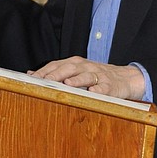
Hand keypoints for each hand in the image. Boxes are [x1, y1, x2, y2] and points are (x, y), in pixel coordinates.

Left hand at [31, 56, 145, 100]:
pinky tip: (91, 93)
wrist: (125, 78)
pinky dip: (97, 90)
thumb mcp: (75, 71)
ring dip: (76, 80)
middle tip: (44, 81)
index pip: (56, 65)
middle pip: (69, 68)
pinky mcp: (110, 86)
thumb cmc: (96, 76)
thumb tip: (31, 74)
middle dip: (56, 75)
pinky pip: (103, 88)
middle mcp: (86, 67)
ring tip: (67, 84)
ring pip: (86, 76)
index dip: (44, 72)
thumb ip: (54, 72)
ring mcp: (99, 75)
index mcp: (75, 63)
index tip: (32, 79)